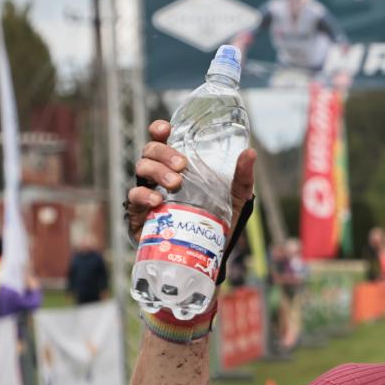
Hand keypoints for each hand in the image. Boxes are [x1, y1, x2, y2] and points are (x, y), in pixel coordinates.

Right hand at [126, 120, 256, 245]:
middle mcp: (159, 176)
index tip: (166, 129)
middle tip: (182, 166)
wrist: (209, 255)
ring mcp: (148, 193)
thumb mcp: (235, 198)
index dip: (159, 130)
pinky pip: (134, 197)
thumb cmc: (218, 221)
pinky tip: (157, 200)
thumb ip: (242, 177)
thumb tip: (250, 152)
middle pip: (150, 151)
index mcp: (177, 166)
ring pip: (141, 169)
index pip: (162, 141)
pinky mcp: (140, 214)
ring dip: (157, 171)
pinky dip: (144, 195)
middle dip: (163, 153)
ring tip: (176, 183)